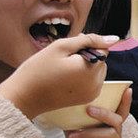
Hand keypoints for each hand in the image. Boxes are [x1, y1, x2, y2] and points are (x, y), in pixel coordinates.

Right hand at [0, 34, 116, 119]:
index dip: (85, 46)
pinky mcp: (87, 99)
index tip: (68, 51)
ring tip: (62, 70)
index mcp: (91, 69)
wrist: (23, 97)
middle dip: (86, 57)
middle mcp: (97, 83)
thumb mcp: (61, 47)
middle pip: (100, 60)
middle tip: (63, 60)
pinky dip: (82, 78)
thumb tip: (114, 39)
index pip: (101, 49)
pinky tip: (64, 79)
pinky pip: (91, 82)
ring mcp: (93, 93)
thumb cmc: (38, 69)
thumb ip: (89, 40)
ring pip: (96, 71)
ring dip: (84, 67)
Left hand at [65, 87, 130, 137]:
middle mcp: (115, 136)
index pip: (119, 112)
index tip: (127, 89)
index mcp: (108, 129)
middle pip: (116, 119)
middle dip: (103, 113)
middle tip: (88, 110)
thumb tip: (60, 112)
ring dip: (90, 133)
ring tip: (72, 137)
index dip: (124, 101)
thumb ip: (74, 127)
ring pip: (110, 133)